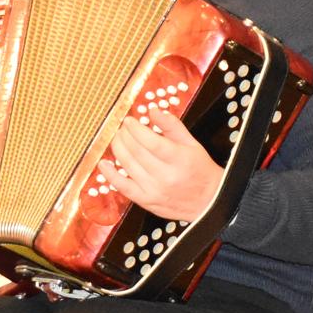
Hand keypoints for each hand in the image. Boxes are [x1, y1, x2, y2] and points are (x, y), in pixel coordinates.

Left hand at [105, 109, 224, 222]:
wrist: (209, 201)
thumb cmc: (200, 170)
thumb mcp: (192, 143)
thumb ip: (172, 125)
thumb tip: (152, 111)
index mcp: (179, 159)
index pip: (151, 141)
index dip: (136, 129)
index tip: (129, 120)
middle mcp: (166, 176)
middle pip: (136, 152)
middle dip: (125, 135)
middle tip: (122, 127)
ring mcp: (154, 190)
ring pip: (128, 166)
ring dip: (118, 149)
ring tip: (117, 139)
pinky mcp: (146, 201)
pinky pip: (123, 187)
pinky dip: (110, 175)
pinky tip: (103, 164)